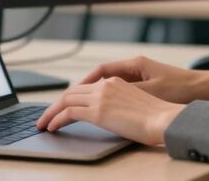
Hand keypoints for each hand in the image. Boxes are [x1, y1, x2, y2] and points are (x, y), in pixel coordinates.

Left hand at [35, 77, 185, 144]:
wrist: (165, 119)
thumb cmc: (158, 117)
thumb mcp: (137, 103)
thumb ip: (121, 104)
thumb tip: (113, 116)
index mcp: (116, 81)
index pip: (85, 86)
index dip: (71, 96)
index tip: (62, 106)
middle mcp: (105, 85)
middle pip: (72, 91)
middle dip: (56, 103)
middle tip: (46, 115)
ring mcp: (100, 97)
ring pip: (65, 100)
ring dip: (51, 112)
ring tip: (43, 123)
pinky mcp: (97, 111)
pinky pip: (68, 113)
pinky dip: (56, 119)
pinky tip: (51, 127)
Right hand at [72, 55, 208, 103]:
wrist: (201, 88)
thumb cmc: (180, 87)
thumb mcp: (151, 91)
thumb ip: (128, 92)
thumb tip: (105, 96)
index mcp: (135, 64)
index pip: (102, 70)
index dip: (85, 81)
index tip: (74, 91)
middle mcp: (135, 66)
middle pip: (103, 76)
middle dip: (87, 88)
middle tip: (71, 101)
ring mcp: (140, 75)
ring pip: (111, 83)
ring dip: (98, 93)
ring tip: (85, 106)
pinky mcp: (146, 84)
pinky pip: (122, 89)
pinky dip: (111, 97)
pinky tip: (106, 108)